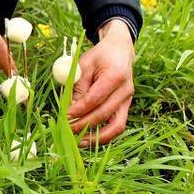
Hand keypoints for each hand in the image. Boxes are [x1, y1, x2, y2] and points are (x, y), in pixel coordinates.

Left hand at [68, 19, 135, 146]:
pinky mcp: (126, 107)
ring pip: (116, 126)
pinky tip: (89, 138)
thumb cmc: (99, 56)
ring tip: (78, 142)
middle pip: (105, 114)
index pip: (95, 99)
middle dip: (84, 125)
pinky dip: (104, 135)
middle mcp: (125, 90)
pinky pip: (117, 125)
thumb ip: (77, 85)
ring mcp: (128, 101)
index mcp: (115, 76)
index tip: (65, 116)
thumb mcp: (84, 64)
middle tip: (67, 129)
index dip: (79, 110)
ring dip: (97, 137)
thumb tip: (68, 108)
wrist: (120, 51)